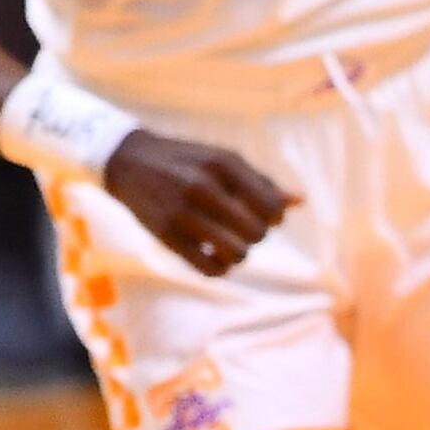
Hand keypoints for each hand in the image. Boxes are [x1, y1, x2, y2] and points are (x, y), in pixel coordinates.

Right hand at [104, 130, 295, 276]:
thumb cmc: (187, 162)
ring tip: (229, 243)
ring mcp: (182, 211)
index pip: (272, 206)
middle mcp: (203, 185)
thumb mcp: (223, 160)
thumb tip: (300, 201)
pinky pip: (209, 268)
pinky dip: (220, 267)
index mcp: (223, 163)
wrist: (128, 160)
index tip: (262, 215)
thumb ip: (261, 182)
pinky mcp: (165, 235)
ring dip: (239, 253)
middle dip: (256, 235)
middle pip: (257, 232)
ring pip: (237, 254)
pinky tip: (214, 256)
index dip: (274, 217)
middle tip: (242, 228)